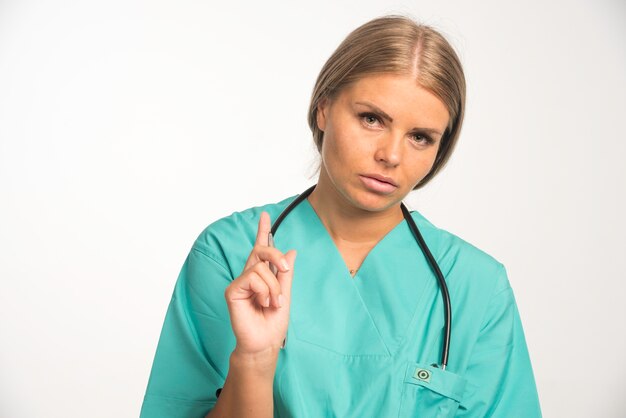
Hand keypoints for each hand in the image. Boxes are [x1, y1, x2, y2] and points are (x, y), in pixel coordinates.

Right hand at [224, 212, 295, 355]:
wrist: (265, 343)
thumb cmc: (273, 323)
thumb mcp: (285, 294)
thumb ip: (285, 274)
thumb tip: (291, 252)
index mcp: (262, 276)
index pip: (261, 250)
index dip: (263, 231)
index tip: (265, 215)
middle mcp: (249, 276)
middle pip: (260, 250)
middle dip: (274, 254)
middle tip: (284, 269)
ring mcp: (240, 283)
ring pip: (260, 267)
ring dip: (273, 286)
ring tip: (273, 302)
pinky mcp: (233, 290)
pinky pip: (252, 277)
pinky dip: (263, 290)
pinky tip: (263, 302)